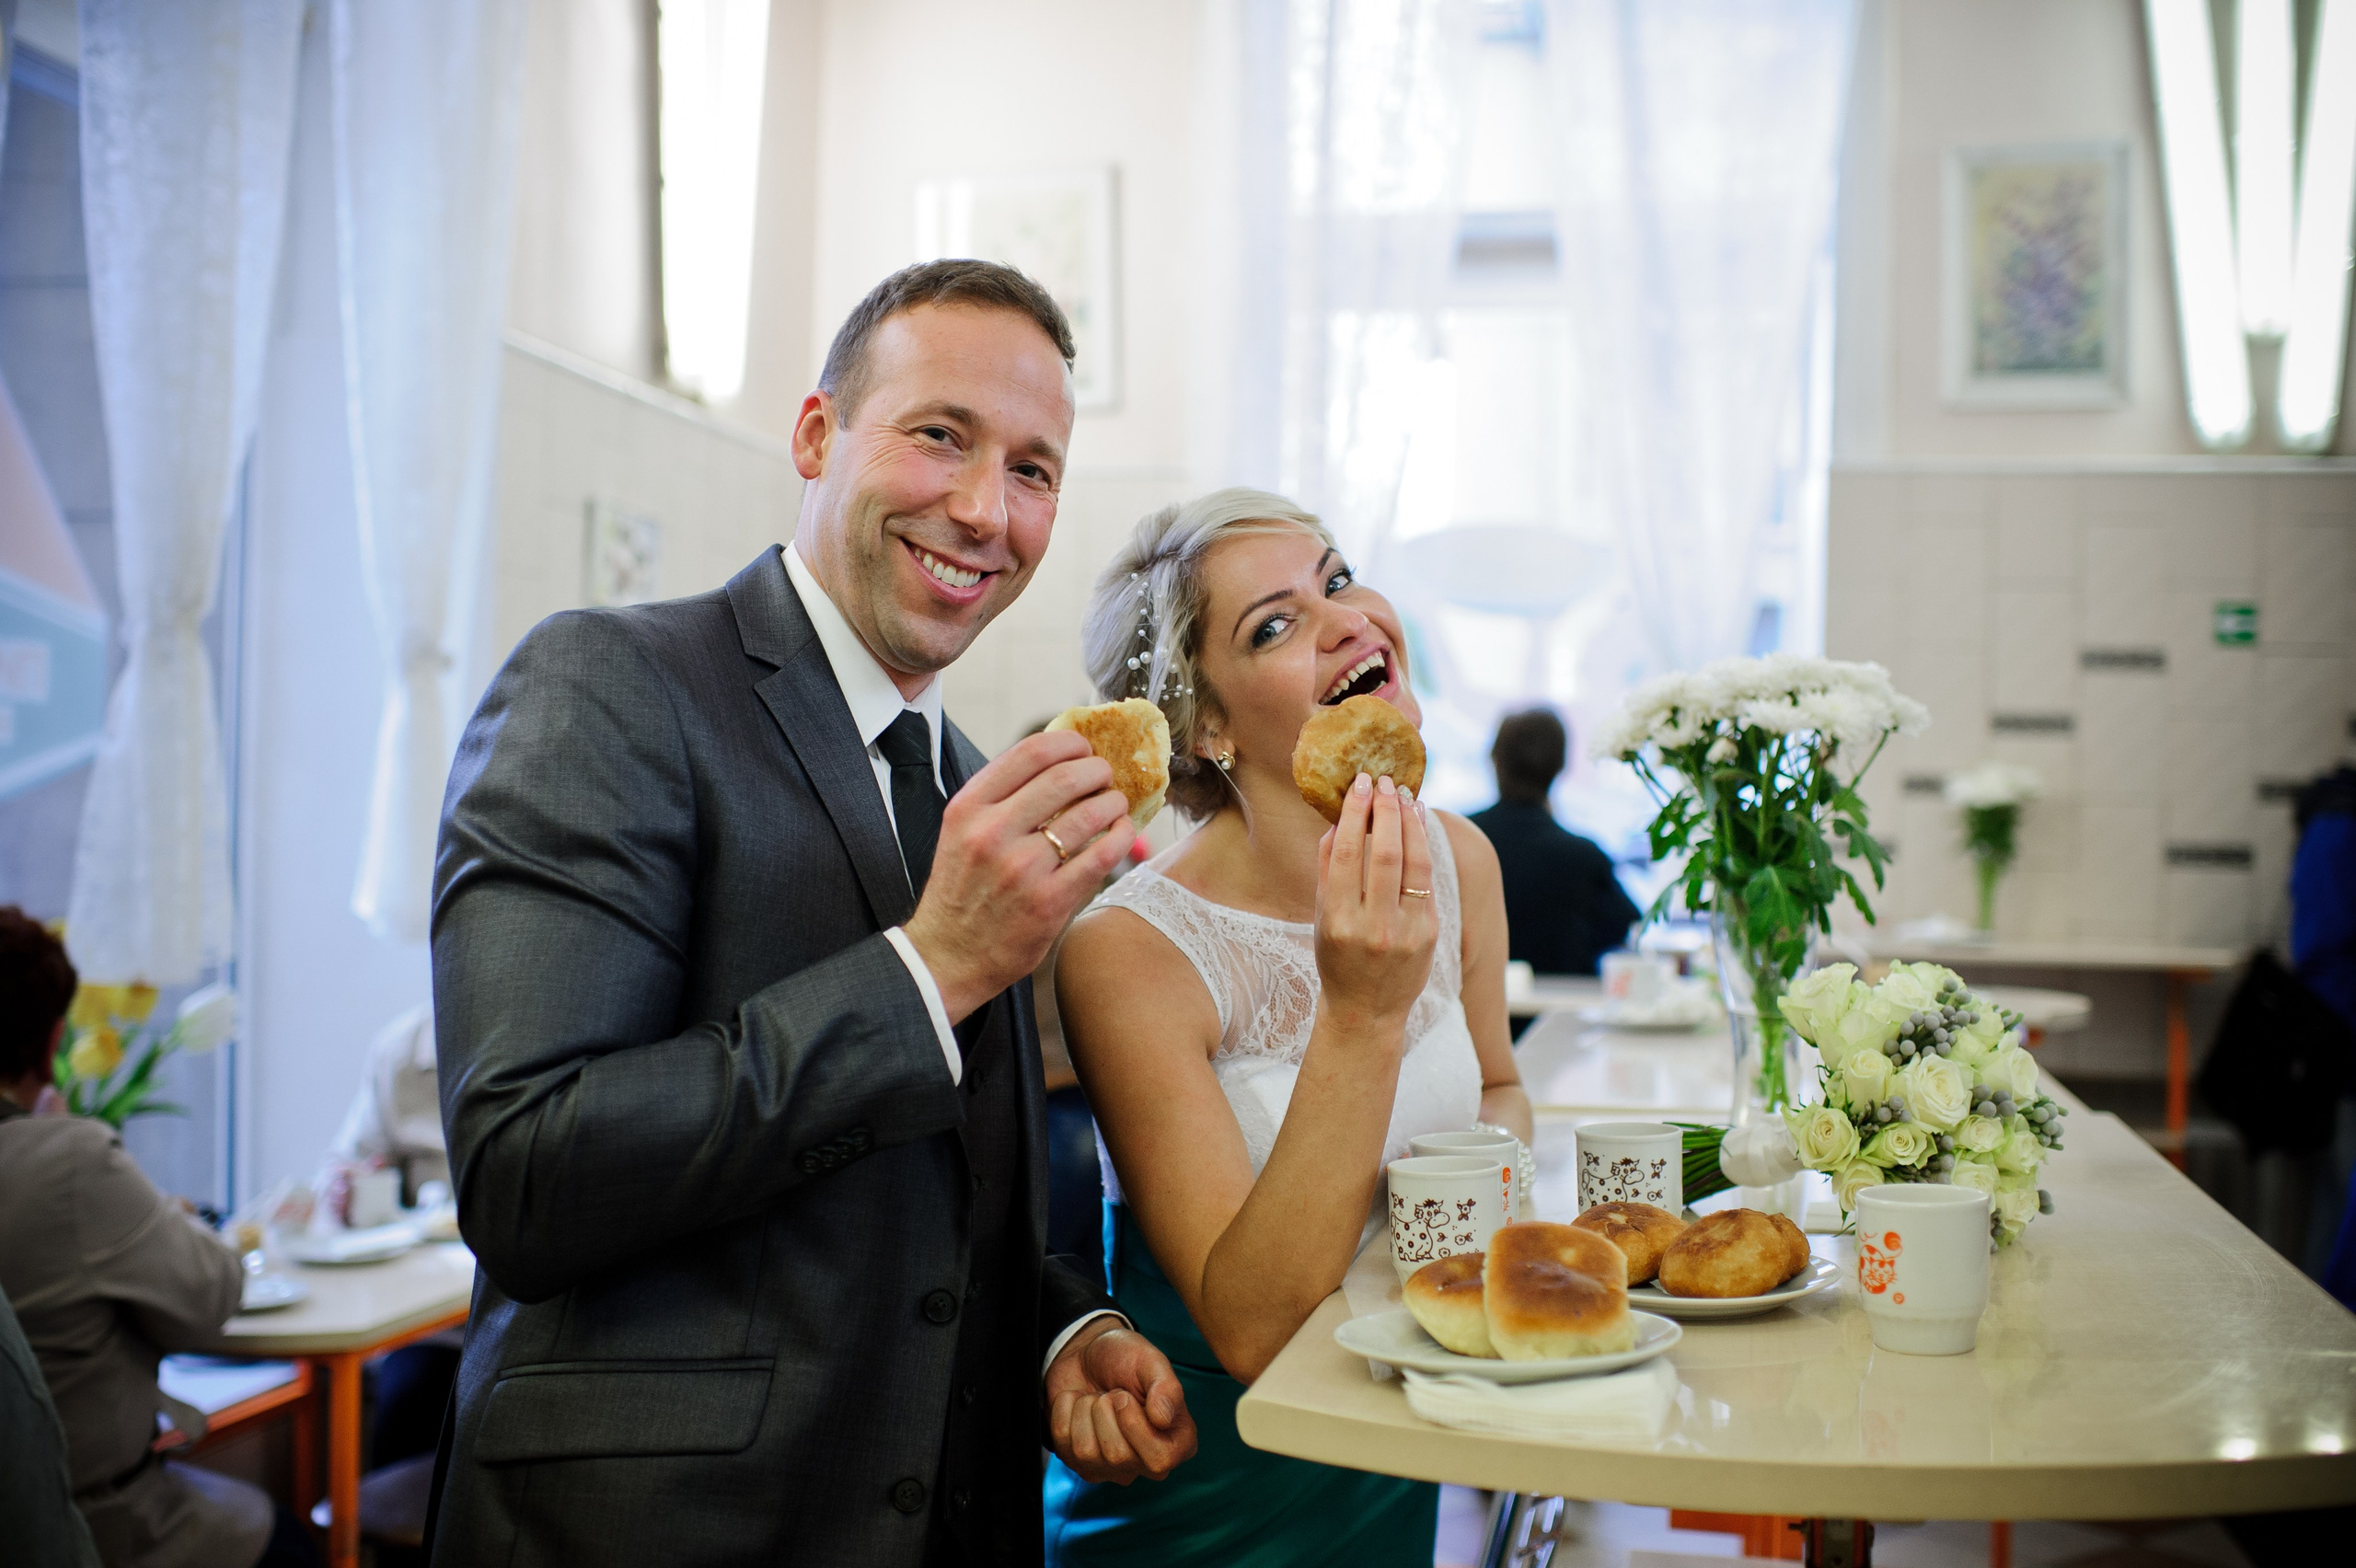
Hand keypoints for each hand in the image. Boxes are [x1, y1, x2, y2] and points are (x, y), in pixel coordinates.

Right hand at [903, 731, 1135, 1020]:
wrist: (947, 956)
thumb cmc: (962, 890)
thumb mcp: (962, 832)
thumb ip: (1000, 798)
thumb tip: (1058, 762)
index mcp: (968, 808)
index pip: (1029, 753)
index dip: (1068, 742)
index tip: (1083, 747)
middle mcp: (991, 833)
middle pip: (1064, 777)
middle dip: (1096, 769)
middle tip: (1105, 774)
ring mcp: (1021, 869)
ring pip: (1088, 814)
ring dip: (1113, 801)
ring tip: (1116, 802)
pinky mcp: (1049, 903)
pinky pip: (1101, 856)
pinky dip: (1120, 836)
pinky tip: (1122, 831)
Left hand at [1045, 1320, 1197, 1484]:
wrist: (1089, 1354)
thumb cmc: (1126, 1359)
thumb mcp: (1151, 1361)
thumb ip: (1165, 1387)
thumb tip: (1163, 1419)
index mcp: (1177, 1442)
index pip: (1158, 1459)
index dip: (1134, 1424)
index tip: (1125, 1396)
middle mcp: (1147, 1463)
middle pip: (1116, 1456)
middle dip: (1105, 1410)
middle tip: (1111, 1393)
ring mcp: (1113, 1469)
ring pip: (1085, 1453)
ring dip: (1084, 1410)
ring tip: (1096, 1398)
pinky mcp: (1081, 1464)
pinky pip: (1062, 1446)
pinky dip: (1064, 1412)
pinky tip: (1079, 1405)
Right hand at [1313, 774, 1436, 1033]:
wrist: (1366, 1012)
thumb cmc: (1337, 960)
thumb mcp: (1321, 919)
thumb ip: (1326, 871)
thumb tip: (1336, 822)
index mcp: (1338, 921)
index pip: (1346, 854)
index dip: (1354, 814)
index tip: (1358, 784)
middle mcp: (1374, 927)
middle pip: (1385, 853)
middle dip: (1386, 810)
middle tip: (1384, 781)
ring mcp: (1406, 932)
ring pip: (1415, 863)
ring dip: (1411, 823)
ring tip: (1404, 796)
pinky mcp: (1430, 934)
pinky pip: (1426, 882)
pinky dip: (1423, 848)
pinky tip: (1418, 826)